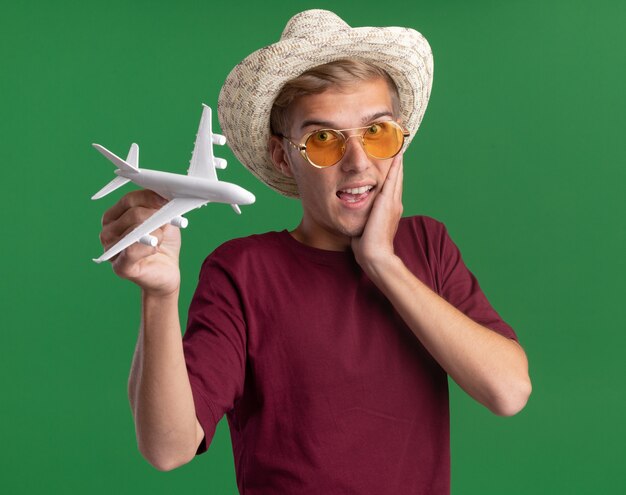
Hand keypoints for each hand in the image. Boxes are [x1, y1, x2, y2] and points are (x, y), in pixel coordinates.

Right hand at [99, 190, 180, 295]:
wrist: (167, 273)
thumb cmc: (162, 244)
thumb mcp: (163, 220)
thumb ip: (159, 206)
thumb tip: (163, 194)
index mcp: (114, 217)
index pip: (129, 200)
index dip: (150, 198)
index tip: (167, 201)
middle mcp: (108, 232)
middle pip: (133, 214)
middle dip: (156, 217)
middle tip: (168, 224)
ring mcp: (111, 250)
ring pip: (134, 230)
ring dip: (156, 233)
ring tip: (160, 240)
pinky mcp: (120, 267)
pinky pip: (132, 250)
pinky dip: (148, 247)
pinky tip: (155, 248)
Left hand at [351, 153, 403, 272]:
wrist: (375, 255)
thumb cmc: (367, 246)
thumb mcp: (365, 227)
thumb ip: (364, 218)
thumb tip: (355, 215)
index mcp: (390, 211)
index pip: (391, 189)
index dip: (392, 176)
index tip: (392, 163)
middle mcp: (394, 205)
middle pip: (397, 180)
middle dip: (397, 165)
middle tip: (398, 148)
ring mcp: (393, 203)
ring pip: (396, 177)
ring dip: (398, 163)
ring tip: (399, 147)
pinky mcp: (387, 202)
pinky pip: (393, 180)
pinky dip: (395, 167)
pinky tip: (397, 156)